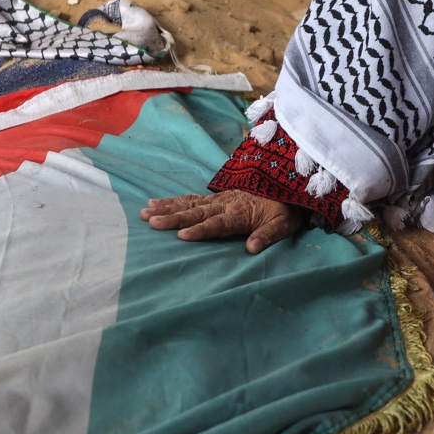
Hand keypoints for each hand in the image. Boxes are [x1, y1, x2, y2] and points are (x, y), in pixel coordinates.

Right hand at [139, 192, 304, 253]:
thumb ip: (268, 236)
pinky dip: (172, 201)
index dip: (200, 230)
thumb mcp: (283, 225)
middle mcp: (226, 204)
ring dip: (166, 208)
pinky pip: (190, 198)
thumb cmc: (286, 211)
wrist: (288, 185)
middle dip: (173, 218)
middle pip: (196, 212)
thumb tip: (252, 249)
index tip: (182, 236)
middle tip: (151, 222)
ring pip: (188, 203)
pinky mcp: (215, 196)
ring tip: (145, 213)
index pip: (217, 224)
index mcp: (241, 213)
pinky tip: (155, 203)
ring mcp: (218, 198)